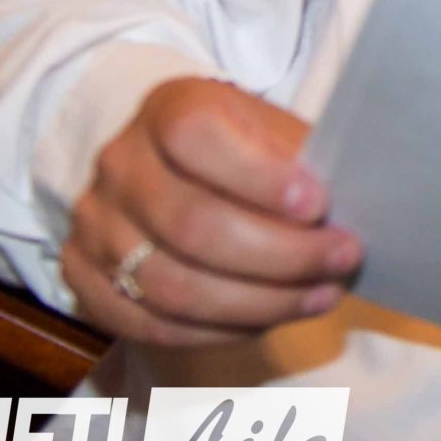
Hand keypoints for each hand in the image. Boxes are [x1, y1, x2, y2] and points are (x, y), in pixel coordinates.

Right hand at [63, 77, 359, 345]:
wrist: (169, 161)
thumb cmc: (243, 145)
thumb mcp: (273, 129)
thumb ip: (302, 161)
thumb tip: (357, 208)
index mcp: (168, 109)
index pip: (197, 138)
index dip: (261, 178)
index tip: (320, 205)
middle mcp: (120, 164)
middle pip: (193, 226)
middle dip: (281, 256)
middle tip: (341, 261)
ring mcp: (94, 223)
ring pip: (172, 285)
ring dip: (259, 302)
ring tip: (320, 296)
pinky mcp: (83, 277)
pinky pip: (150, 323)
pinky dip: (218, 330)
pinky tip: (268, 319)